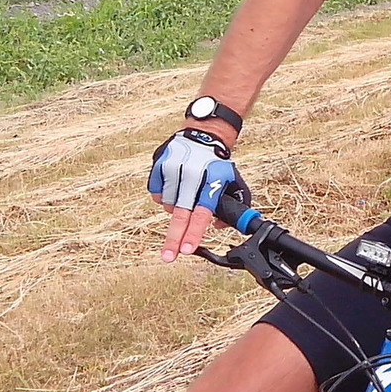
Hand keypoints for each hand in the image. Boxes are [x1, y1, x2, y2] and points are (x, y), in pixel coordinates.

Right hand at [148, 128, 244, 261]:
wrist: (204, 134)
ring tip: (185, 198)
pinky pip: (156, 193)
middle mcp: (191, 175)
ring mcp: (172, 169)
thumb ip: (234, 206)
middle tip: (169, 257)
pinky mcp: (158, 165)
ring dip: (175, 210)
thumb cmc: (218, 165)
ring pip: (167, 205)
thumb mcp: (233, 182)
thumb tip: (219, 227)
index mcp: (211, 181)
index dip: (193, 233)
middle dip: (174, 239)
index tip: (187, 249)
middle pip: (180, 214)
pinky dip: (163, 197)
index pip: (202, 213)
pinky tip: (175, 188)